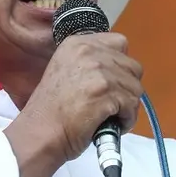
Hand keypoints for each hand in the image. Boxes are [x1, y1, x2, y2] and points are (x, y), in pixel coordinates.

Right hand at [16, 32, 143, 162]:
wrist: (40, 133)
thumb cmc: (52, 110)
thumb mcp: (66, 70)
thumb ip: (91, 62)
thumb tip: (120, 69)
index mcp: (78, 44)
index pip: (120, 42)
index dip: (121, 65)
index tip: (112, 82)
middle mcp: (89, 52)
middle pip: (133, 66)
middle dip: (127, 88)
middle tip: (114, 103)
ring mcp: (98, 72)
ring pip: (136, 88)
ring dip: (128, 106)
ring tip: (111, 117)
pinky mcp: (105, 93)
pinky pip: (131, 106)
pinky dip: (127, 120)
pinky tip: (112, 125)